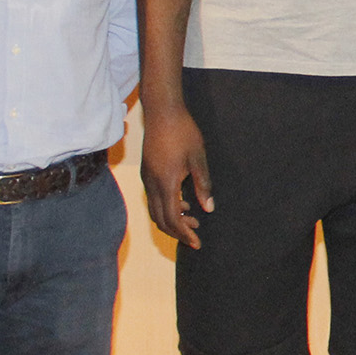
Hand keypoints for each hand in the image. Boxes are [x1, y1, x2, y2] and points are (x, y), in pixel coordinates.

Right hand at [140, 104, 212, 248]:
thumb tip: (208, 208)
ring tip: (192, 219)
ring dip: (172, 219)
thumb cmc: (183, 132)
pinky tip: (183, 203)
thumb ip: (203, 184)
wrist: (162, 112)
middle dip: (177, 231)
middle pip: (161, 219)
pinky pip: (154, 199)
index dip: (184, 233)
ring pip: (155, 210)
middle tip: (195, 234)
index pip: (173, 219)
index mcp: (166, 183)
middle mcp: (152, 184)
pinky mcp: (147, 172)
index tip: (197, 242)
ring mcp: (147, 178)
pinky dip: (167, 207)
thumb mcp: (198, 158)